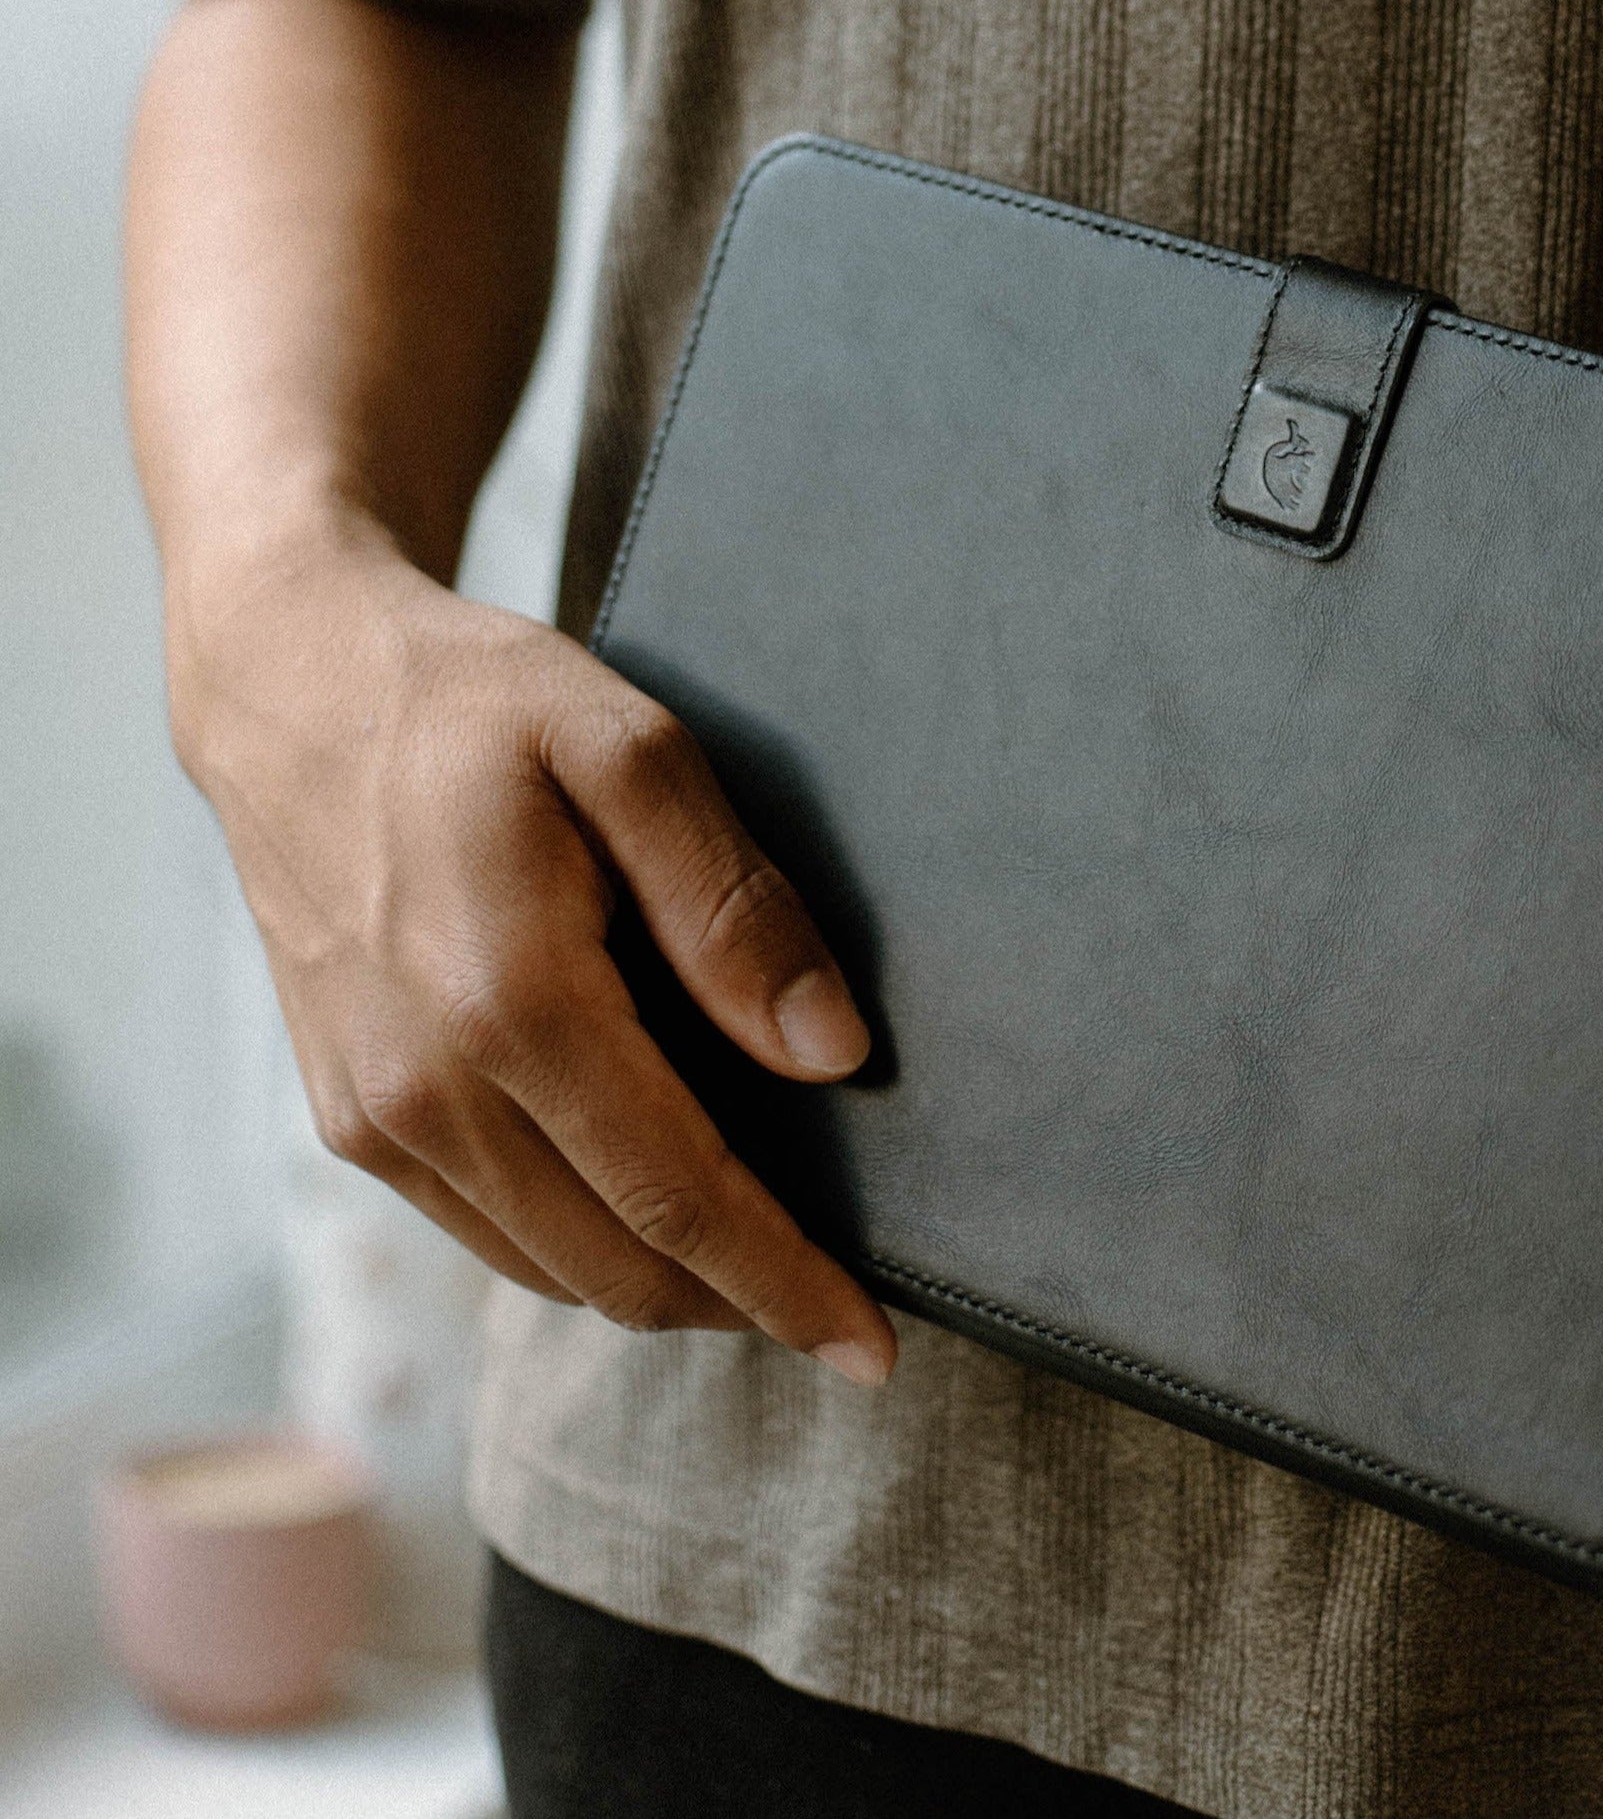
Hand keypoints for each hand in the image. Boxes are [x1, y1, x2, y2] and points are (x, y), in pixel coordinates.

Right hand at [172, 523, 896, 1381]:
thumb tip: (830, 1055)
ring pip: (547, 1268)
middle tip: (836, 1312)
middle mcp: (427, 1089)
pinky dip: (577, 1246)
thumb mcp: (632, 754)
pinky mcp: (345, 1114)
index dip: (784, 1283)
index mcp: (512, 1001)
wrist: (291, 692)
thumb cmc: (476, 705)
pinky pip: (484, 1230)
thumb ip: (733, 910)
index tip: (871, 1350)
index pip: (679, 1194)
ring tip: (757, 1266)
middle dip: (738, 1306)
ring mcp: (371, 1115)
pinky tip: (644, 1209)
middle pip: (616, 1262)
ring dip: (662, 1288)